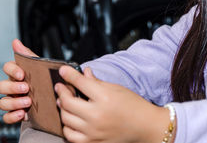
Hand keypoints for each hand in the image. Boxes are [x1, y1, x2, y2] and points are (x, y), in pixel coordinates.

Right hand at [0, 39, 37, 123]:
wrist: (56, 101)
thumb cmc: (45, 82)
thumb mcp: (40, 68)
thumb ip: (28, 55)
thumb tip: (15, 42)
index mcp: (18, 74)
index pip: (7, 68)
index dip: (12, 70)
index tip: (22, 74)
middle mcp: (13, 87)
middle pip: (1, 86)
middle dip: (13, 87)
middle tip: (26, 88)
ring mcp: (13, 101)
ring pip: (3, 102)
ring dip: (14, 102)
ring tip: (28, 103)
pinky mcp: (16, 113)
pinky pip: (6, 117)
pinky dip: (12, 116)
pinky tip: (22, 114)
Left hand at [55, 66, 169, 142]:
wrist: (145, 126)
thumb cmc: (133, 106)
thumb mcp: (116, 88)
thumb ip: (97, 82)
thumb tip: (83, 73)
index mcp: (105, 97)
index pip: (80, 83)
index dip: (68, 74)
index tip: (62, 71)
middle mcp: (97, 115)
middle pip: (68, 102)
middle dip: (61, 91)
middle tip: (61, 86)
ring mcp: (93, 131)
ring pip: (65, 118)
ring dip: (62, 108)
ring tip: (64, 102)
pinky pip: (70, 135)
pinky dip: (67, 126)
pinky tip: (71, 119)